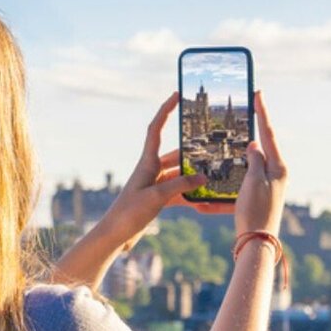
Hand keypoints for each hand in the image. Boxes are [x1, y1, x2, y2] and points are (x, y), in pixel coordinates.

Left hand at [95, 93, 206, 248]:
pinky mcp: (156, 200)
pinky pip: (178, 191)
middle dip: (192, 151)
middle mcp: (150, 170)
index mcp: (146, 163)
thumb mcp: (157, 197)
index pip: (156, 129)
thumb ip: (181, 185)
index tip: (176, 94)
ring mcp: (154, 185)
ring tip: (215, 173)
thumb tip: (203, 176)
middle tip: (213, 146)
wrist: (114, 235)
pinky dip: (190, 194)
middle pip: (175, 154)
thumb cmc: (129, 213)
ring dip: (194, 175)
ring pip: (179, 174)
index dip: (166, 110)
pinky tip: (205, 199)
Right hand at [234, 92, 286, 237]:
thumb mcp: (253, 181)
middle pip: (263, 145)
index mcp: (278, 167)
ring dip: (243, 150)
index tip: (258, 93)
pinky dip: (237, 170)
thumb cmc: (255, 212)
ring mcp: (269, 184)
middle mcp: (277, 174)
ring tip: (233, 136)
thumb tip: (254, 144)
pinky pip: (247, 176)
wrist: (256, 242)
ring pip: (253, 160)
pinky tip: (230, 164)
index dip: (262, 112)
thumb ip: (255, 159)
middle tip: (247, 108)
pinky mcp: (260, 194)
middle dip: (253, 128)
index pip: (268, 133)